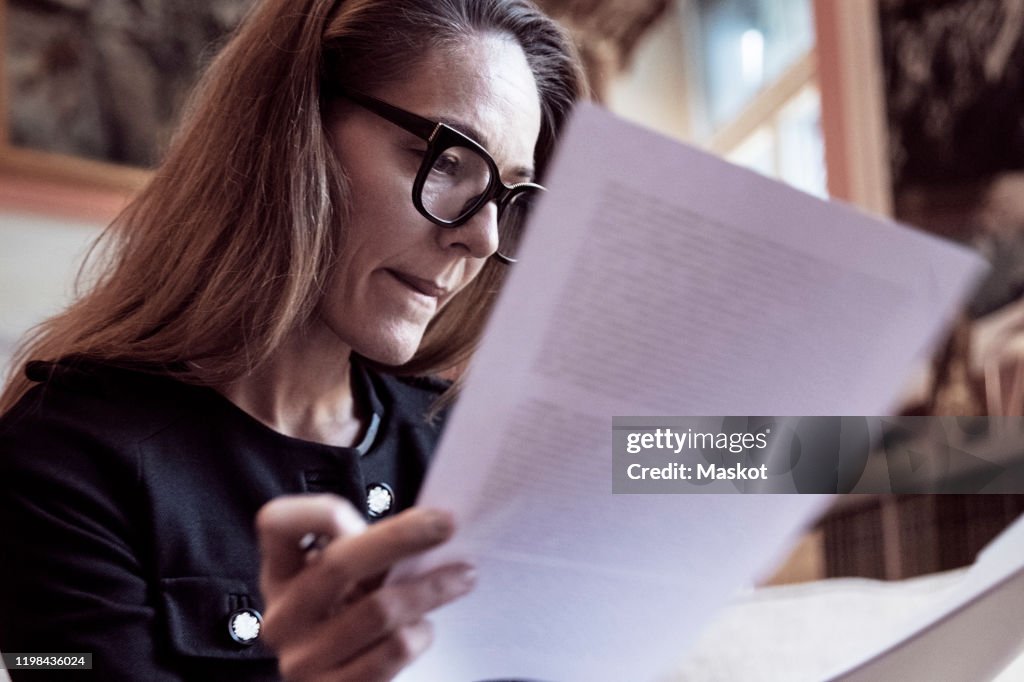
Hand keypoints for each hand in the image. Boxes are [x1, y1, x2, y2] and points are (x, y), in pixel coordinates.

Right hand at [256, 494, 474, 680]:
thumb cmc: (356, 615)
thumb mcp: (350, 579)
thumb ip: (369, 549)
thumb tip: (429, 520)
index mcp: (280, 575)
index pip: (276, 525)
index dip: (317, 511)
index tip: (370, 507)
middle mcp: (283, 617)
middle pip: (338, 563)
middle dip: (402, 536)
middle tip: (446, 524)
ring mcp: (303, 659)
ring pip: (378, 609)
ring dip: (431, 588)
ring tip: (460, 577)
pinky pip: (392, 652)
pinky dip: (420, 634)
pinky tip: (426, 626)